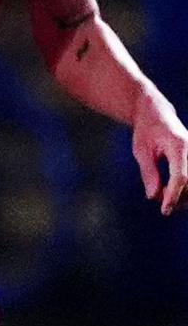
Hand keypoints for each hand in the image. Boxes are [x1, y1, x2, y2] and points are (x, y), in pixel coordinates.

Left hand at [134, 97, 186, 213]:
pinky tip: (172, 193)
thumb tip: (153, 196)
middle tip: (159, 200)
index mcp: (179, 146)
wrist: (158, 115)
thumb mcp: (141, 150)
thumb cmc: (146, 131)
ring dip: (182, 196)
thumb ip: (149, 173)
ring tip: (163, 194)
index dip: (173, 195)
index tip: (165, 210)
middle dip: (176, 197)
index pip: (180, 176)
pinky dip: (185, 190)